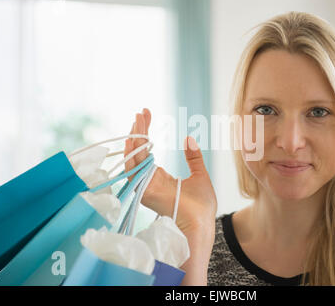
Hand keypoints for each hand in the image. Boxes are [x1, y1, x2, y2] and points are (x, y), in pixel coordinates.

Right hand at [124, 108, 217, 236]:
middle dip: (138, 131)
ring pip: (134, 158)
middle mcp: (149, 180)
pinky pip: (134, 171)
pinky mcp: (145, 191)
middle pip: (139, 152)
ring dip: (134, 139)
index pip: (147, 151)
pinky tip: (134, 139)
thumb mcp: (199, 174)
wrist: (202, 222)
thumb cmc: (202, 205)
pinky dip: (132, 155)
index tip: (147, 114)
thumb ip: (193, 157)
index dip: (146, 132)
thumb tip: (188, 138)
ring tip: (137, 120)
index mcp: (159, 177)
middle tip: (141, 112)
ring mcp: (145, 186)